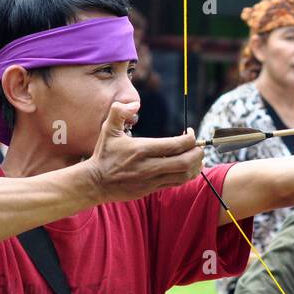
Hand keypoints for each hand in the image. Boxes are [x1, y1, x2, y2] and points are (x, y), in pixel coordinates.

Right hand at [86, 102, 202, 202]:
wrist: (95, 183)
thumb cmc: (104, 154)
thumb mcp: (108, 130)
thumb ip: (119, 112)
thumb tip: (135, 104)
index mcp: (142, 149)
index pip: (175, 145)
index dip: (190, 139)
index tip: (190, 132)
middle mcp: (149, 166)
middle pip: (184, 162)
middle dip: (198, 153)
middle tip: (199, 145)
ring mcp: (152, 180)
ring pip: (184, 175)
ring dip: (195, 166)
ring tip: (197, 157)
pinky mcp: (152, 189)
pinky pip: (176, 183)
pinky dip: (187, 175)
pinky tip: (188, 167)